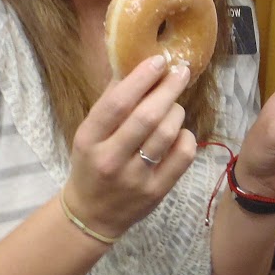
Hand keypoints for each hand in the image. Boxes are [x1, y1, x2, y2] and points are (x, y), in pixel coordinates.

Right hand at [64, 56, 198, 239]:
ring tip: (175, 105)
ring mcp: (134, 178)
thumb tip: (135, 63)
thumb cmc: (92, 162)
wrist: (91, 214)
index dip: (141, 78)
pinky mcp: (156, 191)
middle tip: (181, 72)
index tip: (159, 60)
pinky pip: (182, 155)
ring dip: (177, 111)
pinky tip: (179, 132)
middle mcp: (109, 159)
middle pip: (147, 117)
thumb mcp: (89, 133)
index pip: (117, 104)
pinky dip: (186, 137)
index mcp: (88, 139)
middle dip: (168, 89)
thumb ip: (110, 101)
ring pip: (167, 133)